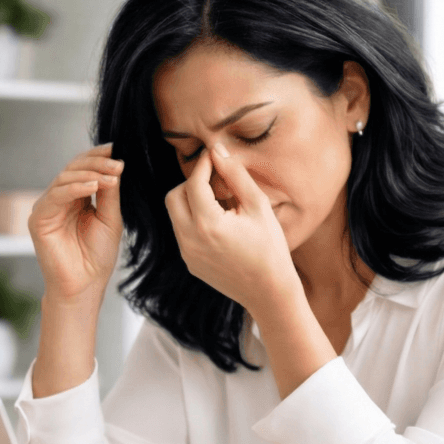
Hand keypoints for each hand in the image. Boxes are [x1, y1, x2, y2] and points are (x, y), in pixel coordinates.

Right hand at [27, 142, 123, 304]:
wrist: (84, 286)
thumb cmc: (97, 258)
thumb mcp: (110, 220)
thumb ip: (110, 194)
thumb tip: (116, 167)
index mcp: (77, 198)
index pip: (85, 169)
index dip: (100, 157)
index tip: (119, 149)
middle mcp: (60, 200)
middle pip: (74, 168)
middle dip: (97, 163)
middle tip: (118, 163)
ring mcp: (48, 207)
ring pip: (65, 177)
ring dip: (90, 173)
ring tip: (111, 175)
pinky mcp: (39, 218)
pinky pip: (56, 195)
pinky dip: (75, 187)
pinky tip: (93, 185)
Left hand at [164, 145, 297, 315]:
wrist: (269, 292)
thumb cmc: (270, 249)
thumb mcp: (258, 206)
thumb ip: (235, 175)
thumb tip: (218, 151)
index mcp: (208, 225)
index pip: (193, 183)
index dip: (203, 165)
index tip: (214, 156)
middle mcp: (190, 240)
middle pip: (173, 196)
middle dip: (191, 184)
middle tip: (216, 183)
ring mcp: (187, 254)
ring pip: (175, 215)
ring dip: (192, 203)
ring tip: (222, 205)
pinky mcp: (190, 263)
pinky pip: (183, 233)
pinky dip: (195, 222)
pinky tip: (221, 226)